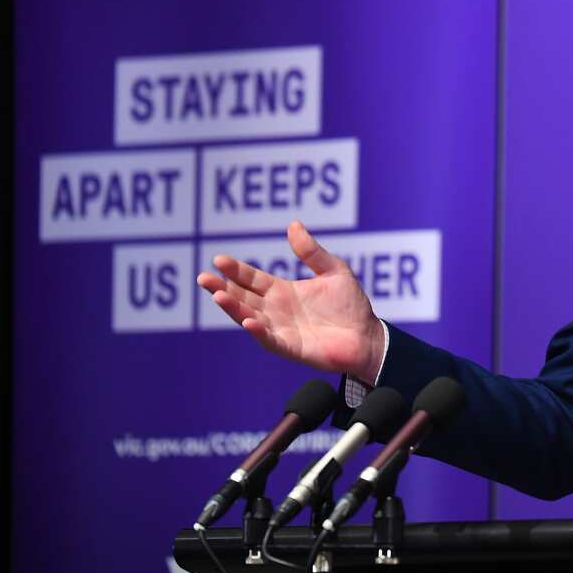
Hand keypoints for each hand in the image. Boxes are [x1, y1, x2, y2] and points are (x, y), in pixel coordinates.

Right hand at [196, 220, 384, 382]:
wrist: (368, 336)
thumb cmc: (350, 305)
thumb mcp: (333, 271)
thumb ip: (312, 252)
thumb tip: (293, 224)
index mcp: (283, 291)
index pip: (252, 279)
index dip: (236, 270)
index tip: (218, 259)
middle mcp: (276, 310)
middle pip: (243, 297)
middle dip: (222, 287)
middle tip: (204, 277)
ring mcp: (281, 330)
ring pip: (249, 317)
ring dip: (233, 308)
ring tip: (218, 295)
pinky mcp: (291, 347)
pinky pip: (270, 340)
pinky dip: (258, 331)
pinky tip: (248, 321)